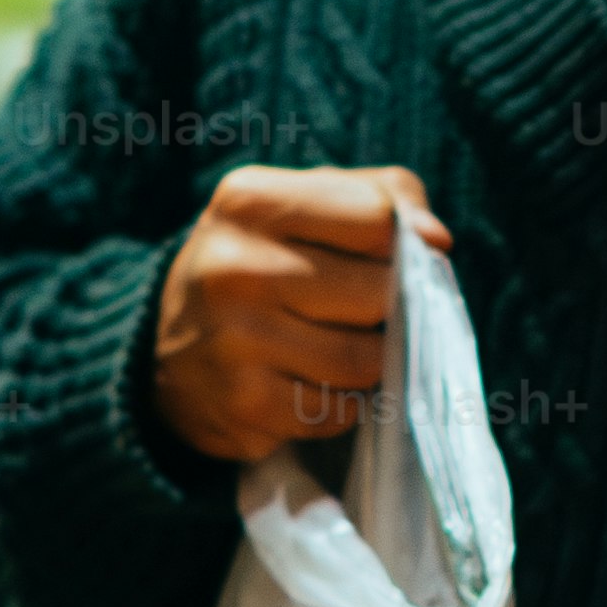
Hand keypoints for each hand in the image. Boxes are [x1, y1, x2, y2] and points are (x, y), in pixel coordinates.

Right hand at [146, 165, 447, 465]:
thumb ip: (384, 197)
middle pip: (378, 292)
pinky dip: (341, 402)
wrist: (171, 347)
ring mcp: (233, 339)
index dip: (398, 244)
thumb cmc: (264, 261)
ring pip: (364, 358)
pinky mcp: (244, 404)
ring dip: (369, 361)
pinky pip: (339, 409)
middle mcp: (232, 266)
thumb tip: (436, 240)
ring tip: (338, 346)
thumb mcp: (307, 205)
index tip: (385, 258)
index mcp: (249, 201)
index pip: (376, 218)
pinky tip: (309, 383)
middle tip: (362, 312)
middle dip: (386, 308)